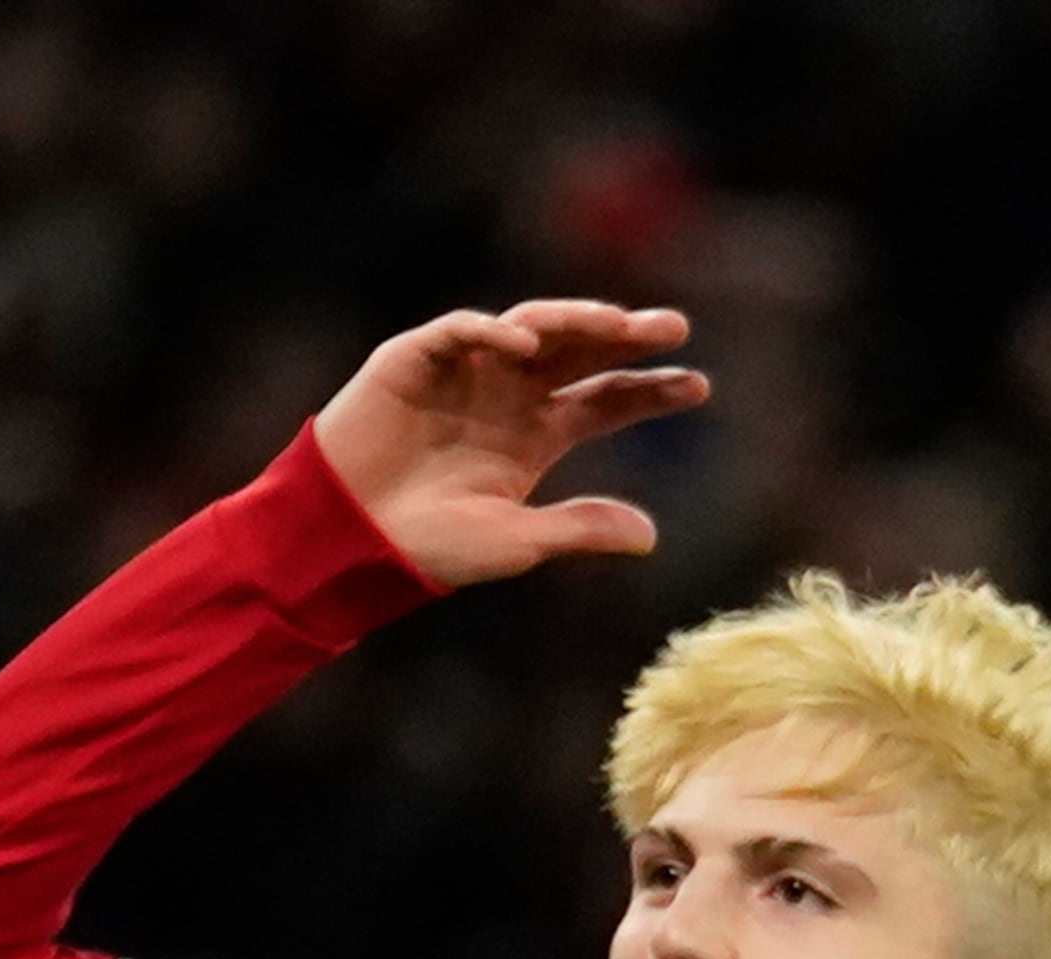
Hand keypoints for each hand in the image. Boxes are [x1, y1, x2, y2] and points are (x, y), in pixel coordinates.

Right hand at [312, 301, 706, 588]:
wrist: (350, 539)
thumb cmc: (431, 546)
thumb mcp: (517, 541)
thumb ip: (579, 528)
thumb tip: (652, 536)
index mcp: (538, 433)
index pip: (606, 400)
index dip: (651, 390)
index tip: (699, 386)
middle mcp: (509, 394)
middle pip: (580, 352)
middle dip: (624, 336)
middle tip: (672, 326)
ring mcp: (465, 371)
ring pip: (529, 329)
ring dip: (570, 321)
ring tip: (613, 323)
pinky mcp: (413, 360)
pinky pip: (457, 333)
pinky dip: (489, 333)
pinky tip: (523, 344)